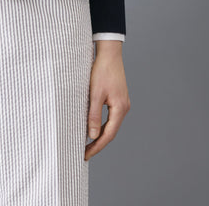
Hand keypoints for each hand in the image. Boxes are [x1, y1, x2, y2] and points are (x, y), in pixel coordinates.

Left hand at [84, 40, 129, 160]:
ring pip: (111, 125)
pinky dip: (102, 124)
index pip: (108, 134)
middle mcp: (124, 108)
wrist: (109, 53)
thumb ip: (93, 115)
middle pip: (111, 132)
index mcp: (120, 108)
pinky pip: (110, 117)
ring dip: (100, 134)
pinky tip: (93, 127)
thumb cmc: (102, 70)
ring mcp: (122, 103)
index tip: (85, 155)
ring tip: (87, 144)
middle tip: (84, 153)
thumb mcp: (95, 93)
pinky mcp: (118, 98)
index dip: (97, 146)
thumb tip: (92, 135)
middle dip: (98, 143)